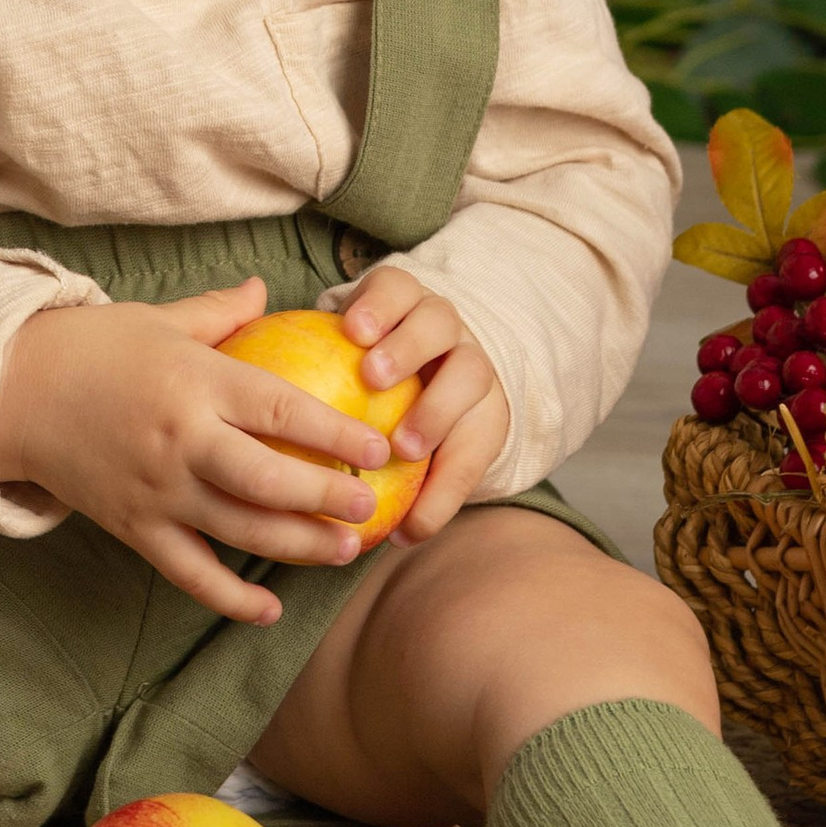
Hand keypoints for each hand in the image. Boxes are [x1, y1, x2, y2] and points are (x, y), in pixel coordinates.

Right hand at [0, 275, 393, 626]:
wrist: (7, 390)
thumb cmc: (88, 346)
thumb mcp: (157, 319)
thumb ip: (218, 311)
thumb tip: (264, 289)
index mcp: (195, 380)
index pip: (282, 409)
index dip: (337, 433)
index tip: (381, 447)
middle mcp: (181, 439)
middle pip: (269, 479)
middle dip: (329, 498)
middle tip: (371, 506)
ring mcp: (156, 488)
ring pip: (240, 530)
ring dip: (298, 547)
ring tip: (345, 551)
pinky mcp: (132, 526)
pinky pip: (189, 572)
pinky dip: (230, 598)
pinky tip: (269, 610)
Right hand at [339, 265, 511, 546]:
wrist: (395, 335)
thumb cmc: (398, 411)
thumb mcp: (411, 452)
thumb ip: (406, 490)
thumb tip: (390, 541)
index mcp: (478, 407)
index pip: (476, 449)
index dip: (449, 489)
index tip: (410, 526)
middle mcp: (463, 357)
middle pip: (472, 375)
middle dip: (441, 410)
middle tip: (401, 445)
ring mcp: (435, 316)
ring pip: (438, 322)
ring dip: (410, 348)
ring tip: (371, 372)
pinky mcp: (400, 285)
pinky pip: (394, 286)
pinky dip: (378, 304)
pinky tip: (348, 328)